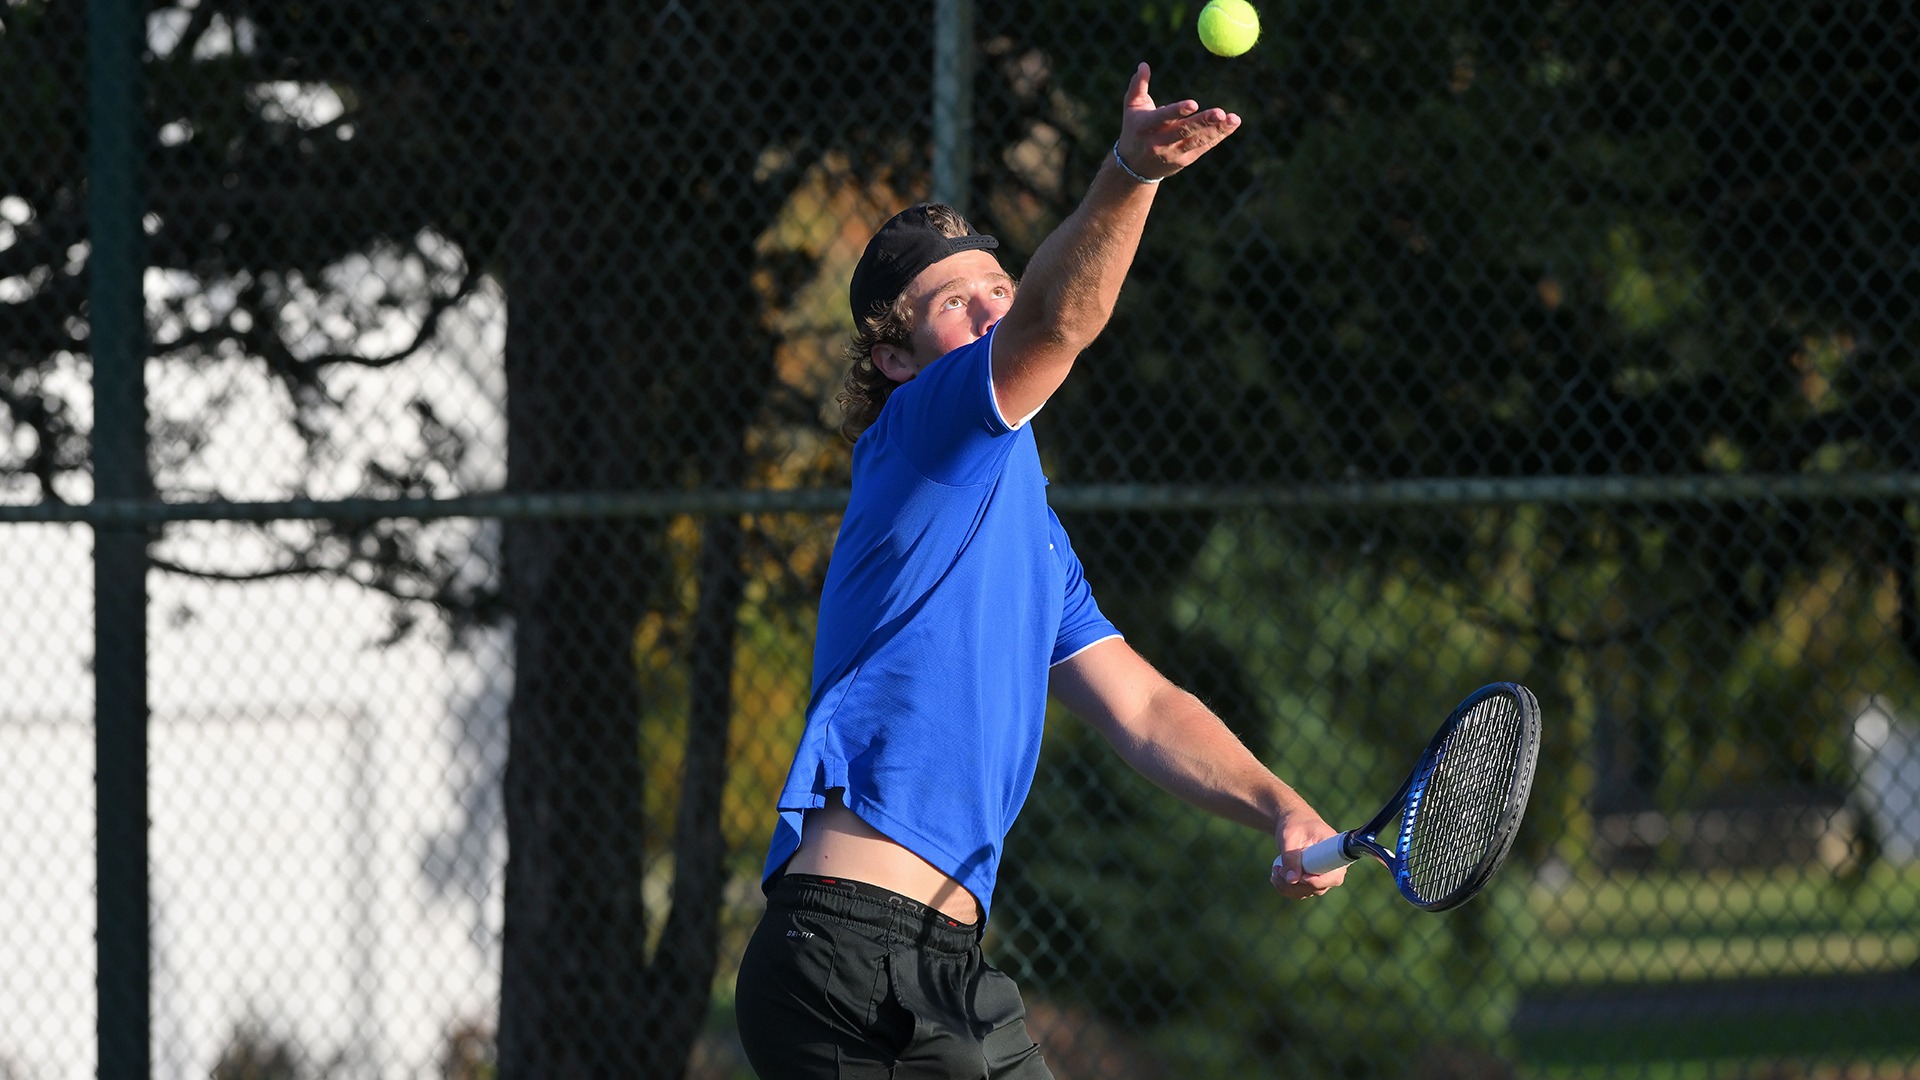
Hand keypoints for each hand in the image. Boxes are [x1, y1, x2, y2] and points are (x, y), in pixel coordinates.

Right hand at [1113, 62, 1241, 181]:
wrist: (1135, 167)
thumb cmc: (1134, 129)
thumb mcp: (1131, 108)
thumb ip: (1138, 86)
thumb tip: (1144, 65)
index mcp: (1145, 126)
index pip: (1163, 118)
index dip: (1178, 111)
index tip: (1194, 103)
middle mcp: (1159, 142)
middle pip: (1184, 131)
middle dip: (1203, 122)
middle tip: (1220, 112)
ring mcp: (1173, 153)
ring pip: (1198, 141)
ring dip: (1217, 130)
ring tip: (1234, 119)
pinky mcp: (1185, 160)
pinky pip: (1204, 146)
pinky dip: (1219, 135)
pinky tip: (1231, 124)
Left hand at [1270, 806, 1347, 898]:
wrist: (1293, 823)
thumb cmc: (1295, 824)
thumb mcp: (1290, 836)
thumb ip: (1290, 857)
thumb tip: (1292, 881)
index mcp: (1335, 851)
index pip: (1334, 876)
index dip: (1318, 881)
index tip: (1302, 877)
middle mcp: (1332, 867)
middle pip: (1318, 888)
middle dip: (1294, 883)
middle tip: (1277, 869)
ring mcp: (1322, 875)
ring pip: (1306, 892)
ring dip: (1286, 886)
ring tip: (1275, 869)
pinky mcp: (1311, 880)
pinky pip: (1299, 892)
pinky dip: (1285, 887)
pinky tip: (1276, 875)